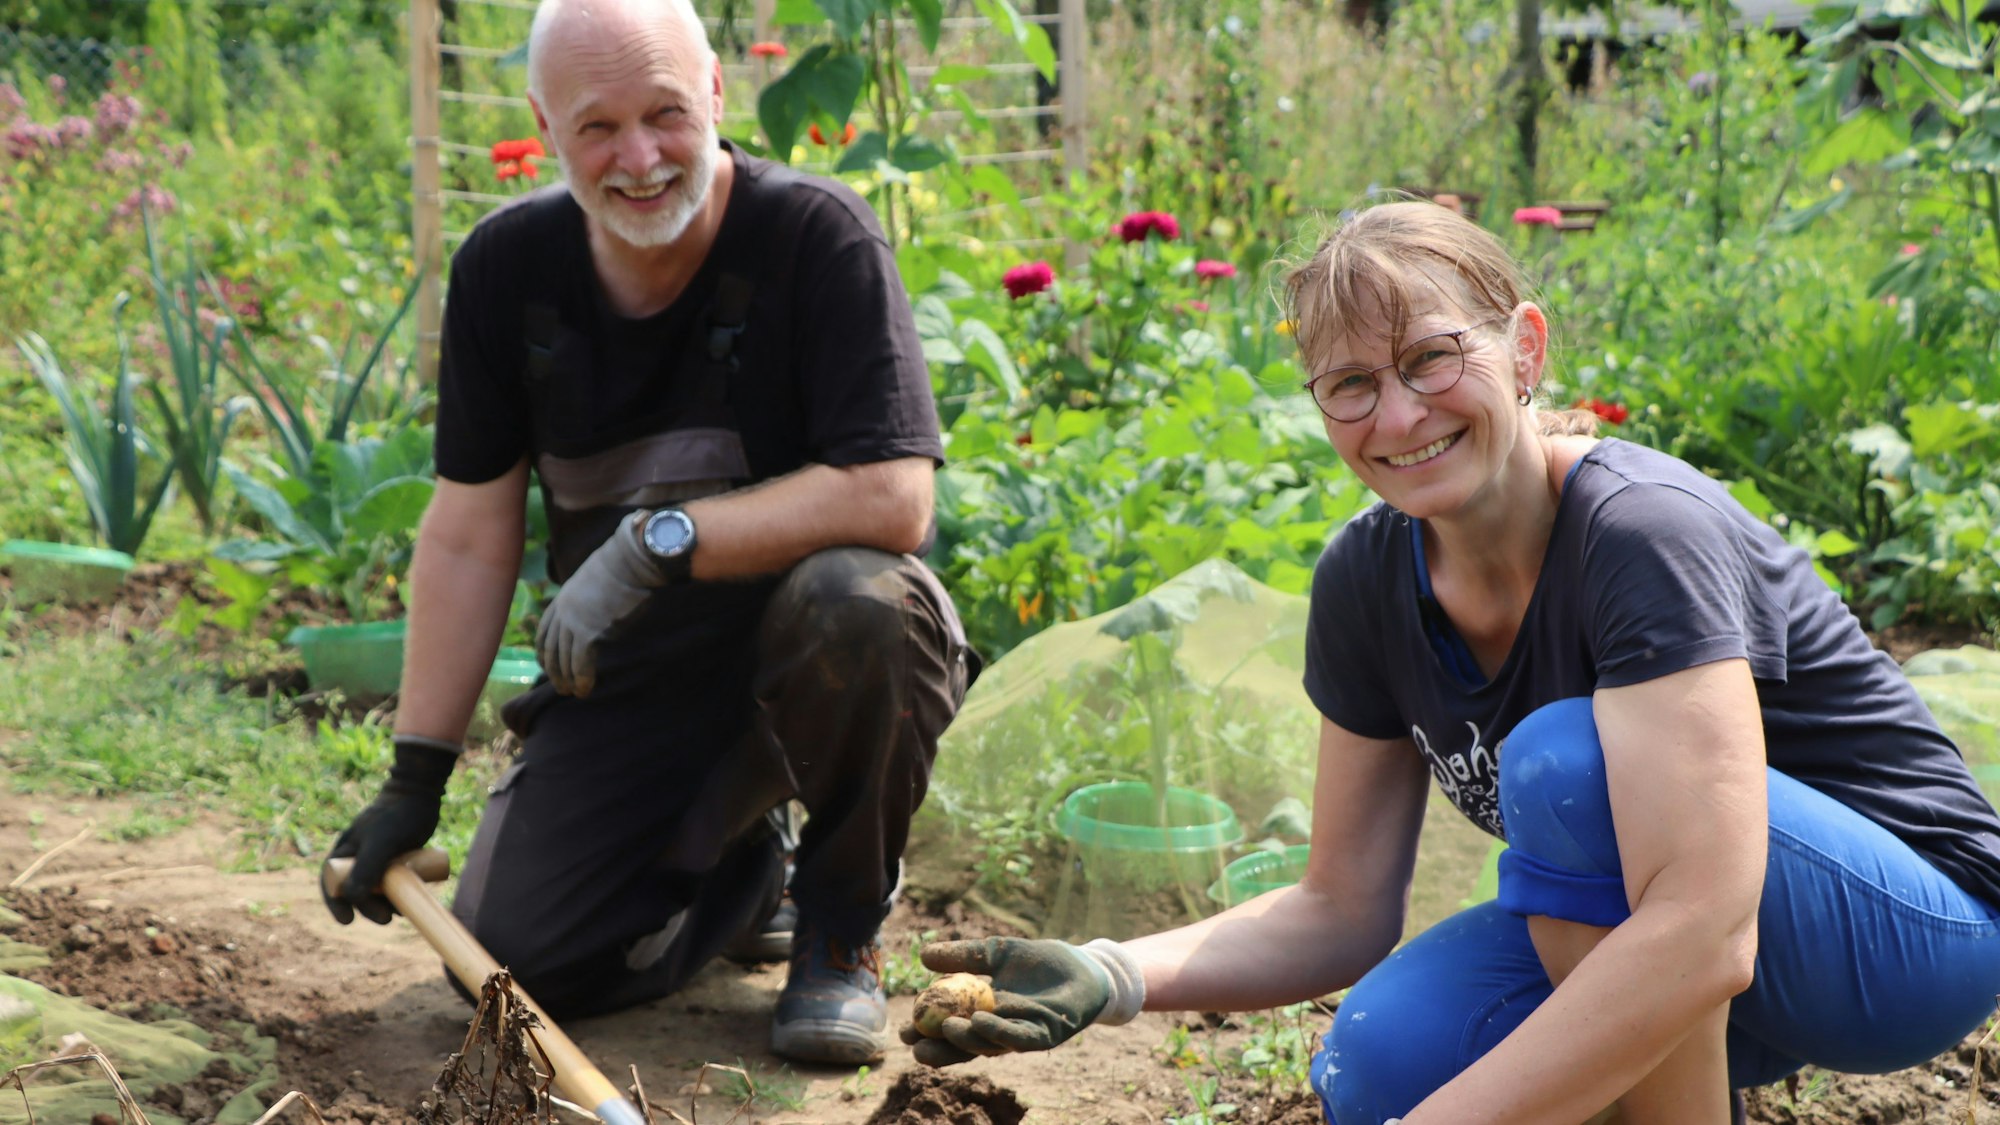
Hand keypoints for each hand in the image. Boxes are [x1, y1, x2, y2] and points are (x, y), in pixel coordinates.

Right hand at [320, 735, 458, 924]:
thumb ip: (366, 868)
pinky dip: (398, 894)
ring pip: (376, 890)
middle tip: (386, 920)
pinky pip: (393, 883)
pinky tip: (409, 903)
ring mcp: (378, 859)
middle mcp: (357, 858)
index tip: (347, 921)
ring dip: (385, 904)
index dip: (336, 904)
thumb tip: (352, 899)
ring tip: (400, 912)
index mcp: (344, 852)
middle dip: (368, 908)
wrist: (420, 794)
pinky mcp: (396, 859)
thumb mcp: (381, 842)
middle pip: (356, 891)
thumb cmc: (396, 815)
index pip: (331, 883)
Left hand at [536, 510, 667, 696]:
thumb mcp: (594, 580)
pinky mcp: (589, 633)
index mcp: (562, 599)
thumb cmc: (621, 567)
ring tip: (573, 692)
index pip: (544, 631)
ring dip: (566, 679)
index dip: (542, 651)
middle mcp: (563, 612)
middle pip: (551, 648)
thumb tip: (596, 609)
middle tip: (560, 687)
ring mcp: (574, 623)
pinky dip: (581, 679)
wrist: (629, 562)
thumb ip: (588, 599)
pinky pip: (580, 663)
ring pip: (564, 659)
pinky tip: (585, 690)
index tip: (544, 665)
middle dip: (553, 671)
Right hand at [898, 937, 1142, 1066]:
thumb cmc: (1038, 961)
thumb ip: (963, 956)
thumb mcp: (996, 952)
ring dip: (965, 1039)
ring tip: (946, 1026)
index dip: (927, 1033)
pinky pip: (1018, 1039)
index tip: (904, 1030)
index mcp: (983, 1014)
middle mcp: (999, 1030)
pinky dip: (998, 1032)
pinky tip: (980, 1021)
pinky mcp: (1044, 1035)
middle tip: (915, 1044)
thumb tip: (924, 956)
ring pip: (988, 1045)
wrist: (1081, 965)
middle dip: (939, 1048)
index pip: (949, 1028)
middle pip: (964, 1046)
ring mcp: (1020, 1034)